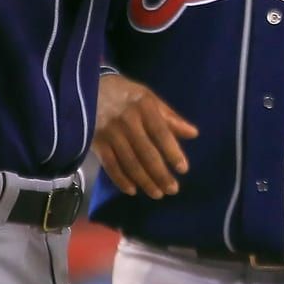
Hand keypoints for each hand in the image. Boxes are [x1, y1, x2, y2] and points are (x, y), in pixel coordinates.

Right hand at [92, 73, 198, 199]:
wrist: (89, 89)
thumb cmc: (126, 94)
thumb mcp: (150, 98)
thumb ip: (171, 117)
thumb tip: (193, 134)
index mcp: (144, 107)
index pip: (161, 133)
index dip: (172, 152)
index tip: (183, 169)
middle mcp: (127, 121)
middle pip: (146, 152)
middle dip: (160, 174)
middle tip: (172, 190)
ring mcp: (110, 133)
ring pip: (129, 162)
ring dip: (144, 181)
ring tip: (157, 194)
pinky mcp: (97, 143)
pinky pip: (110, 165)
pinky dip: (121, 180)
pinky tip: (132, 190)